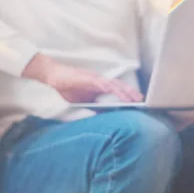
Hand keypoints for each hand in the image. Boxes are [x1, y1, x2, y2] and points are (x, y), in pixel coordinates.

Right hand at [22, 54, 142, 102]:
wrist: (51, 77)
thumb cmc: (65, 88)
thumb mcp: (80, 102)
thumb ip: (91, 107)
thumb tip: (101, 115)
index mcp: (99, 87)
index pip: (117, 90)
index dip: (127, 95)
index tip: (136, 102)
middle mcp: (100, 81)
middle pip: (120, 86)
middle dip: (131, 93)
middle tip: (141, 100)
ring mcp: (96, 79)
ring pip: (115, 85)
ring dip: (126, 92)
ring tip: (135, 99)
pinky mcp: (90, 78)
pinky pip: (104, 84)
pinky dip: (113, 89)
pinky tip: (119, 94)